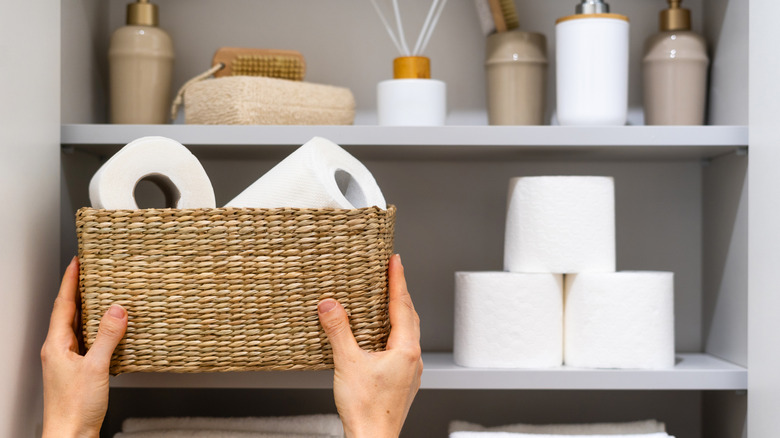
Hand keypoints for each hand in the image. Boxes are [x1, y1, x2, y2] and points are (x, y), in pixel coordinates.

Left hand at [41, 257, 127, 437]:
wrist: (70, 436)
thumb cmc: (75, 408)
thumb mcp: (96, 367)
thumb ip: (108, 337)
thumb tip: (117, 310)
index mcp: (57, 345)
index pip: (63, 304)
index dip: (70, 281)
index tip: (77, 262)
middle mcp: (58, 351)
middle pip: (68, 313)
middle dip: (78, 291)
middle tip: (90, 272)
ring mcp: (66, 361)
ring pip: (77, 327)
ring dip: (88, 310)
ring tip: (102, 295)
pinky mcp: (77, 371)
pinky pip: (86, 342)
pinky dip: (97, 330)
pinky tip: (109, 332)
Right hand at [318, 254, 421, 437]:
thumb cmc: (366, 410)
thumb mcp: (347, 363)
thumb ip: (338, 331)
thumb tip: (330, 305)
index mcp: (405, 350)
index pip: (402, 305)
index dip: (397, 280)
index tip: (395, 261)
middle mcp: (413, 359)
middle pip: (409, 316)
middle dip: (400, 293)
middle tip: (393, 273)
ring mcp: (411, 372)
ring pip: (408, 333)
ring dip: (399, 313)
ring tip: (388, 300)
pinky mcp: (403, 382)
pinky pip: (402, 348)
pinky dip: (394, 333)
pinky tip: (382, 337)